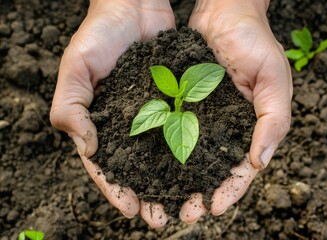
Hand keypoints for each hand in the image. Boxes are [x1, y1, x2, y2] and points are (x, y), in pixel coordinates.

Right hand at [50, 0, 174, 227]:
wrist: (134, 5)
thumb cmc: (99, 33)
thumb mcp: (75, 67)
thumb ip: (70, 108)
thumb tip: (87, 149)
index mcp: (101, 122)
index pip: (105, 165)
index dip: (116, 189)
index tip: (131, 209)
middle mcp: (129, 123)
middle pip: (137, 168)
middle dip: (148, 194)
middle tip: (162, 219)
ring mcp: (153, 113)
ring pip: (163, 155)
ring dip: (172, 181)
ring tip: (185, 204)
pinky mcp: (174, 100)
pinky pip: (183, 129)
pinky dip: (190, 150)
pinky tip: (202, 169)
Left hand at [179, 0, 292, 221]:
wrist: (224, 11)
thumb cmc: (254, 41)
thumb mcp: (273, 78)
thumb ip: (273, 119)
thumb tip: (260, 162)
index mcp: (249, 127)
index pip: (242, 169)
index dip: (229, 190)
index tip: (212, 207)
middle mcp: (223, 127)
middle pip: (210, 169)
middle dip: (197, 193)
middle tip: (181, 214)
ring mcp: (200, 116)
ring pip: (187, 155)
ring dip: (175, 180)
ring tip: (159, 200)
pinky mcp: (179, 102)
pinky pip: (169, 129)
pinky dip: (159, 149)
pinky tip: (146, 165)